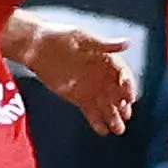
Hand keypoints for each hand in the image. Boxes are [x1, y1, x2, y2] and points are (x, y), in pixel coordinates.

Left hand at [12, 22, 137, 135]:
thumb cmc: (61, 36)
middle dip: (123, 106)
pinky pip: (91, 112)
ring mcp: (91, 88)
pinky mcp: (79, 98)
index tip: (129, 97)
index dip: (128, 86)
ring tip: (118, 130)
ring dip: (113, 118)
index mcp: (108, 60)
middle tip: (125, 115)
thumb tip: (128, 43)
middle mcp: (103, 76)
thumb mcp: (84, 38)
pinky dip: (96, 121)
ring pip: (107, 106)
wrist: (38, 47)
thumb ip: (105, 45)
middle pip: (118, 94)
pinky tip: (102, 131)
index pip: (123, 76)